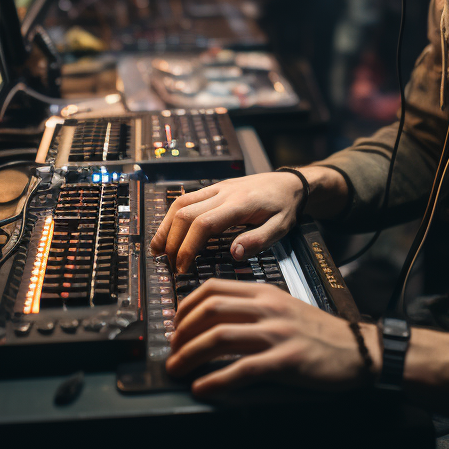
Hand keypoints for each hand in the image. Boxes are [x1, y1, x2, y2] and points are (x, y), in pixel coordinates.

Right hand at [149, 171, 306, 271]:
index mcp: (240, 204)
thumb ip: (258, 240)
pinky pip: (187, 198)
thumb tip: (233, 253)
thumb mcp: (280, 227)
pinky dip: (173, 216)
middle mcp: (224, 193)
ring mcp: (217, 188)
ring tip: (158, 250)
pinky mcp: (215, 188)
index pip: (204, 224)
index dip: (188, 247)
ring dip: (166, 227)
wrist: (289, 181)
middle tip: (169, 265)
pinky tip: (169, 232)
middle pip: (185, 213)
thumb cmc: (285, 206)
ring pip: (181, 203)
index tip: (182, 268)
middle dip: (172, 241)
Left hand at [165, 280, 376, 396]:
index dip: (185, 306)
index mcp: (265, 292)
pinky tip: (202, 388)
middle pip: (211, 310)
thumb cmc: (317, 332)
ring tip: (177, 370)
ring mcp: (277, 333)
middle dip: (182, 332)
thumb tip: (214, 323)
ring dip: (190, 355)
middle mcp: (268, 307)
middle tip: (172, 351)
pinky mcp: (286, 361)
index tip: (174, 324)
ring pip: (220, 337)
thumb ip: (253, 309)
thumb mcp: (283, 308)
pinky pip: (243, 369)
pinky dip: (216, 380)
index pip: (214, 288)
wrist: (357, 349)